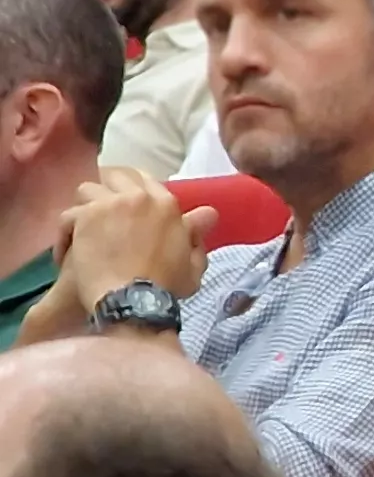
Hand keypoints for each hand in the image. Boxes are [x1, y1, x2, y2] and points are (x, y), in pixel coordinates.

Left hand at [50, 170, 213, 325]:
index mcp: (166, 205)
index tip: (127, 210)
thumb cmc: (166, 287)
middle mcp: (138, 197)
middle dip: (108, 191)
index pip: (145, 181)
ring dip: (85, 207)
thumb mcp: (193, 262)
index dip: (133, 192)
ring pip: (87, 190)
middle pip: (115, 176)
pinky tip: (67, 252)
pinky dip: (65, 234)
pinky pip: (66, 216)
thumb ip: (197, 235)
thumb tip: (207, 213)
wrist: (135, 300)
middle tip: (102, 213)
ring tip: (83, 229)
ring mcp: (109, 205)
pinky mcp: (84, 218)